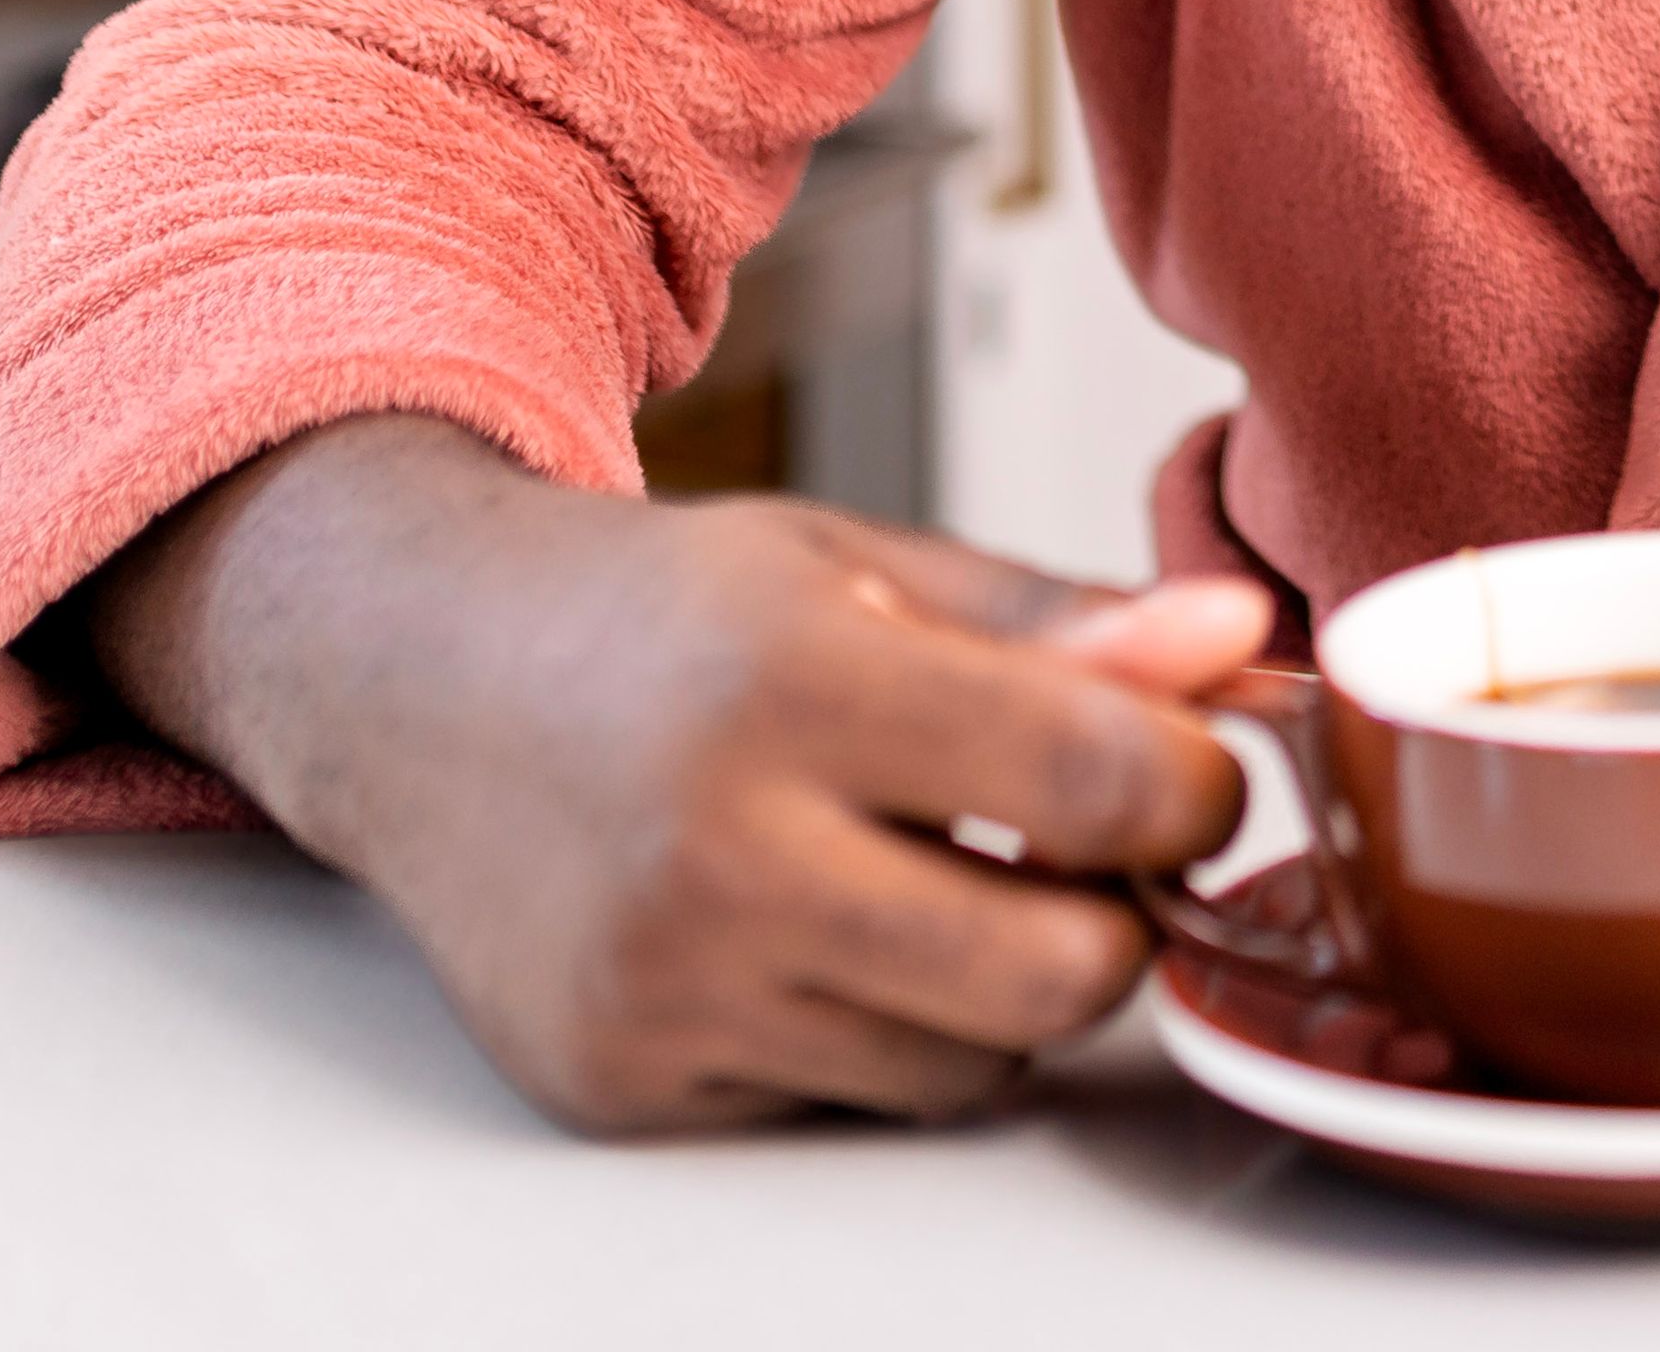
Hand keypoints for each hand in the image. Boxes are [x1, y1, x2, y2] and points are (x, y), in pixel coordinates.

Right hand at [80, 414, 1269, 1135]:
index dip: (1197, 784)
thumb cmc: (656, 615)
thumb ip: (1063, 619)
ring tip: (927, 869)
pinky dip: (880, 1029)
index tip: (1194, 764)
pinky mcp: (626, 1084)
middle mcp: (718, 849)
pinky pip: (852, 1099)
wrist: (416, 683)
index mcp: (793, 679)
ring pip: (972, 1062)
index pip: (1099, 783)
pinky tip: (817, 929)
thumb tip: (1243, 647)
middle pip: (1060, 974)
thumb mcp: (862, 559)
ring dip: (998, 984)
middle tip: (1079, 845)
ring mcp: (665, 989)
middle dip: (1119, 917)